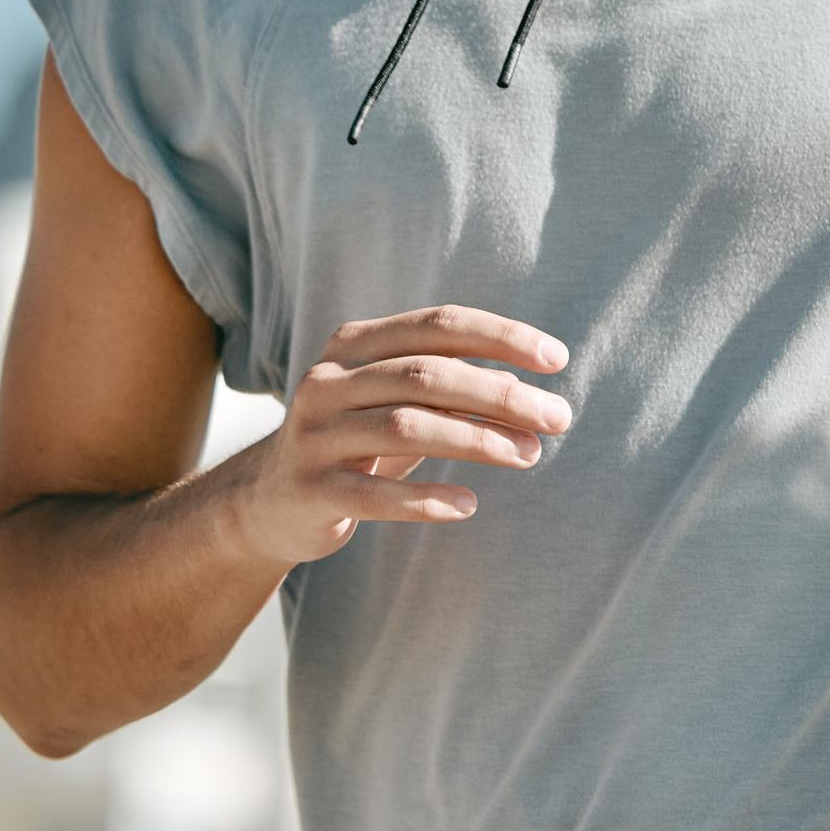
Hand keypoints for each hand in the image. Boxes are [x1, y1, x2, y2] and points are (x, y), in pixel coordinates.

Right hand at [229, 306, 573, 567]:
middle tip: (560, 417)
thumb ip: (453, 389)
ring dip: (478, 440)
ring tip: (530, 455)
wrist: (269, 502)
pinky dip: (424, 499)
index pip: (439, 325)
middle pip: (429, 374)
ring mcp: (314, 435)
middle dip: (503, 394)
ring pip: (406, 426)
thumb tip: (528, 388)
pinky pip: (373, 495)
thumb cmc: (359, 443)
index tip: (557, 358)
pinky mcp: (309, 490)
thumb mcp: (402, 405)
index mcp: (355, 345)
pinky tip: (467, 506)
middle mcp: (328, 381)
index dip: (501, 336)